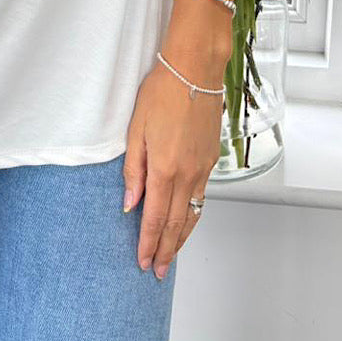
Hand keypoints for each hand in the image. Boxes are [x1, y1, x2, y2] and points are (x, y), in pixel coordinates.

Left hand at [123, 58, 222, 279]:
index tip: (143, 262)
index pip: (156, 217)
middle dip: (166, 250)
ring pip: (193, 213)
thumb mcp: (136, 129)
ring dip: (182, 238)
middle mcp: (187, 173)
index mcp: (165, 167)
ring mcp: (203, 167)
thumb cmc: (162, 91)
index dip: (148, 243)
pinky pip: (202, 195)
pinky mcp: (212, 158)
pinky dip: (194, 215)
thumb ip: (133, 170)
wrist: (195, 69)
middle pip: (177, 223)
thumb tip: (129, 203)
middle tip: (157, 271)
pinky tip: (187, 220)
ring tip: (172, 256)